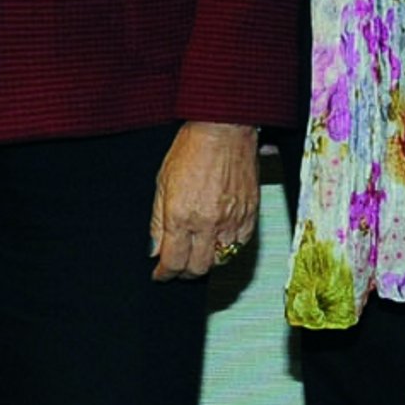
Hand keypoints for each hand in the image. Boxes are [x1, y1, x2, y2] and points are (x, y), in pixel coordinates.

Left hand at [149, 121, 259, 280]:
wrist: (224, 130)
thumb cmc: (192, 148)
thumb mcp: (162, 183)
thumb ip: (157, 221)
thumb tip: (154, 249)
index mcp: (182, 216)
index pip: (173, 262)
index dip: (165, 274)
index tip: (161, 274)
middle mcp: (208, 223)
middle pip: (197, 268)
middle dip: (184, 273)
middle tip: (178, 267)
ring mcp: (232, 221)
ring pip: (220, 261)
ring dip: (207, 262)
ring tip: (198, 252)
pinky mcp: (250, 215)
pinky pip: (240, 245)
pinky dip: (228, 249)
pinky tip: (219, 240)